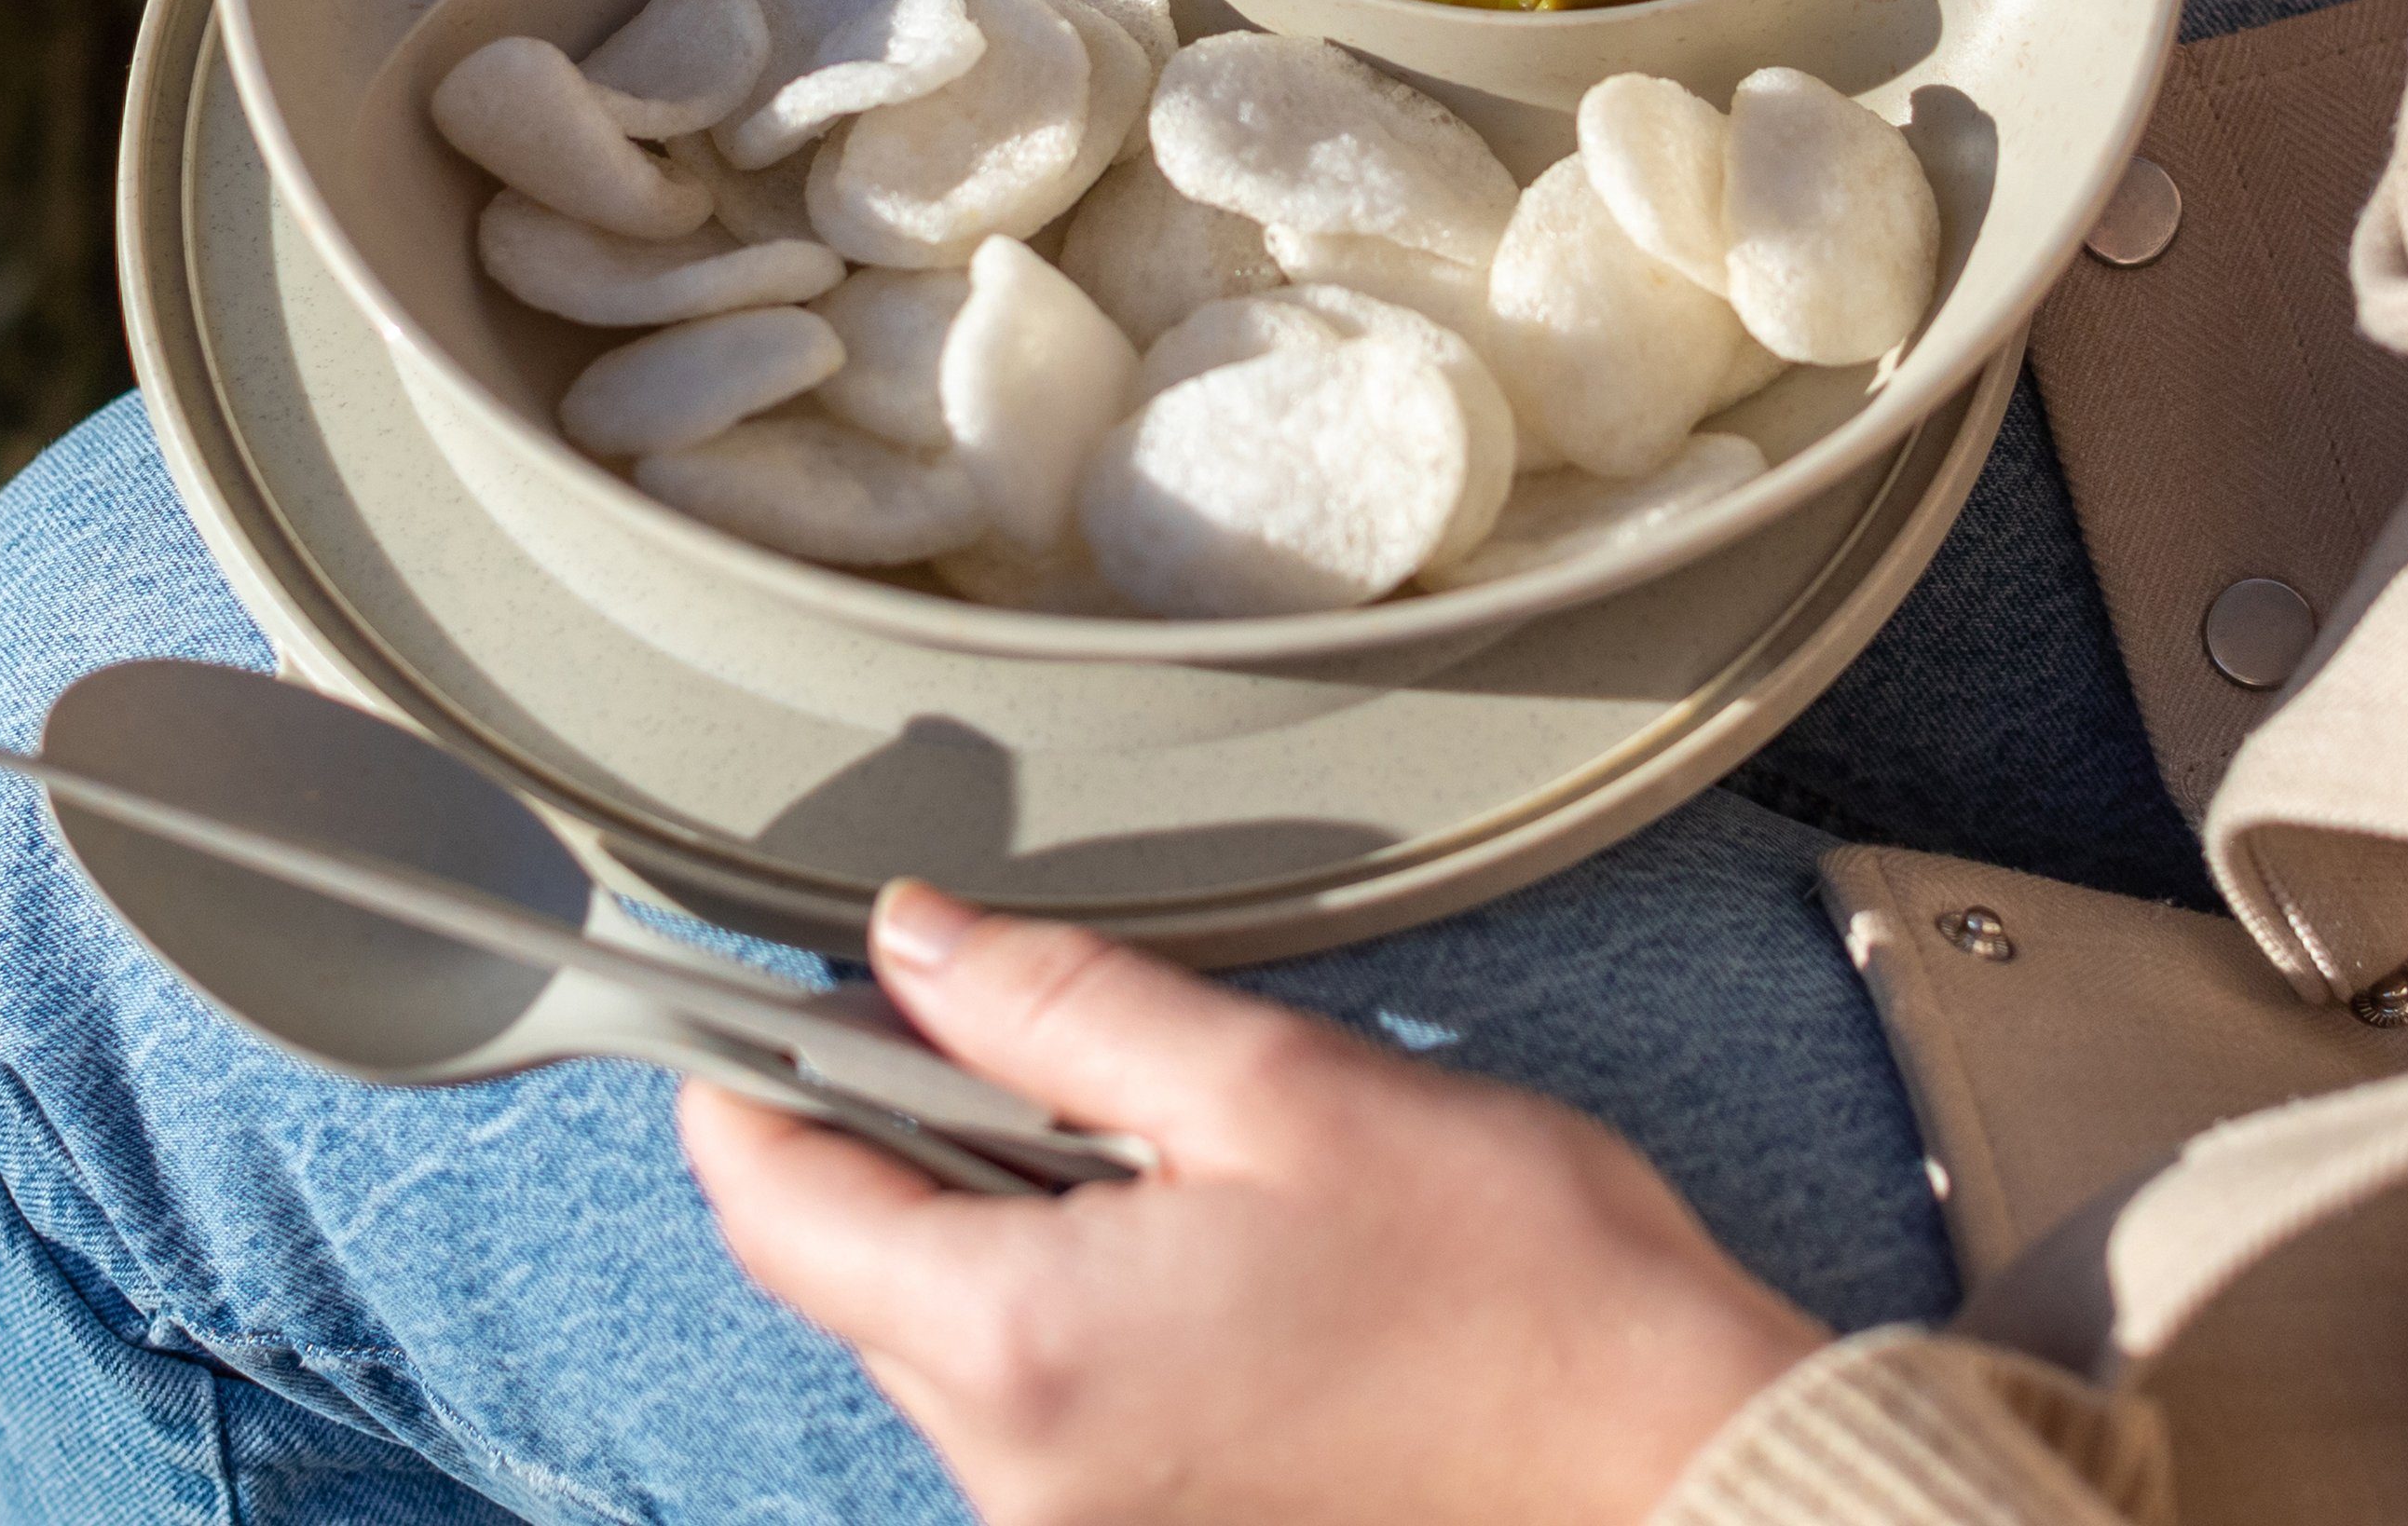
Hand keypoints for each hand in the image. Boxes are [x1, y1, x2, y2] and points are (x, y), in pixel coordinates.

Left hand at [680, 881, 1823, 1525]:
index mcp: (1025, 1349)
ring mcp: (1075, 1523)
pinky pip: (1029, 1388)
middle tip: (1009, 1014)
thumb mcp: (1269, 1081)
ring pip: (941, 1325)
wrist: (1663, 1458)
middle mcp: (1016, 1470)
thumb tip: (908, 940)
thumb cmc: (1500, 1270)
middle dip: (893, 1125)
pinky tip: (1188, 1225)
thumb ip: (1058, 1010)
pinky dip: (1057, 1282)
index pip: (778, 1206)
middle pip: (852, 1268)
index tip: (752, 979)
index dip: (744, 1072)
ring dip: (989, 1205)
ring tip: (1150, 1128)